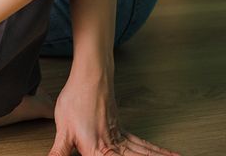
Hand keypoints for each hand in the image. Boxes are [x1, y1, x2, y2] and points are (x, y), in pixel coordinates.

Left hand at [48, 69, 179, 155]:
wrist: (89, 77)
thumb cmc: (76, 100)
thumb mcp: (63, 130)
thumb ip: (60, 151)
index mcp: (98, 151)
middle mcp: (113, 146)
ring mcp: (120, 137)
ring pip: (143, 153)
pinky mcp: (121, 129)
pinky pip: (142, 144)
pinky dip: (155, 150)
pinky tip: (166, 153)